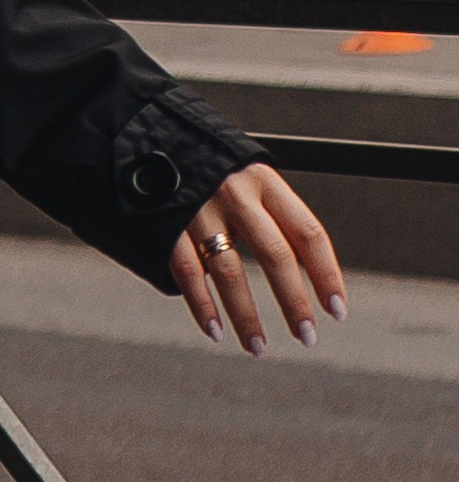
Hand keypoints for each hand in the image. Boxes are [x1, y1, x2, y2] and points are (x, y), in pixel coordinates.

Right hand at [170, 165, 345, 356]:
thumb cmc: (209, 164)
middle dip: (294, 302)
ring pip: (229, 271)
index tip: (336, 310)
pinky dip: (201, 306)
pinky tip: (214, 330)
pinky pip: (187, 272)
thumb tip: (307, 268)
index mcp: (263, 180)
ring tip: (258, 346)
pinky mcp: (166, 223)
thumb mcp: (247, 174)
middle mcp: (234, 193)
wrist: (146, 135)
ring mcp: (198, 209)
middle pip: (274, 254)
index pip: (307, 232)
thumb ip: (274, 213)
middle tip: (307, 336)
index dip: (326, 275)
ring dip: (246, 316)